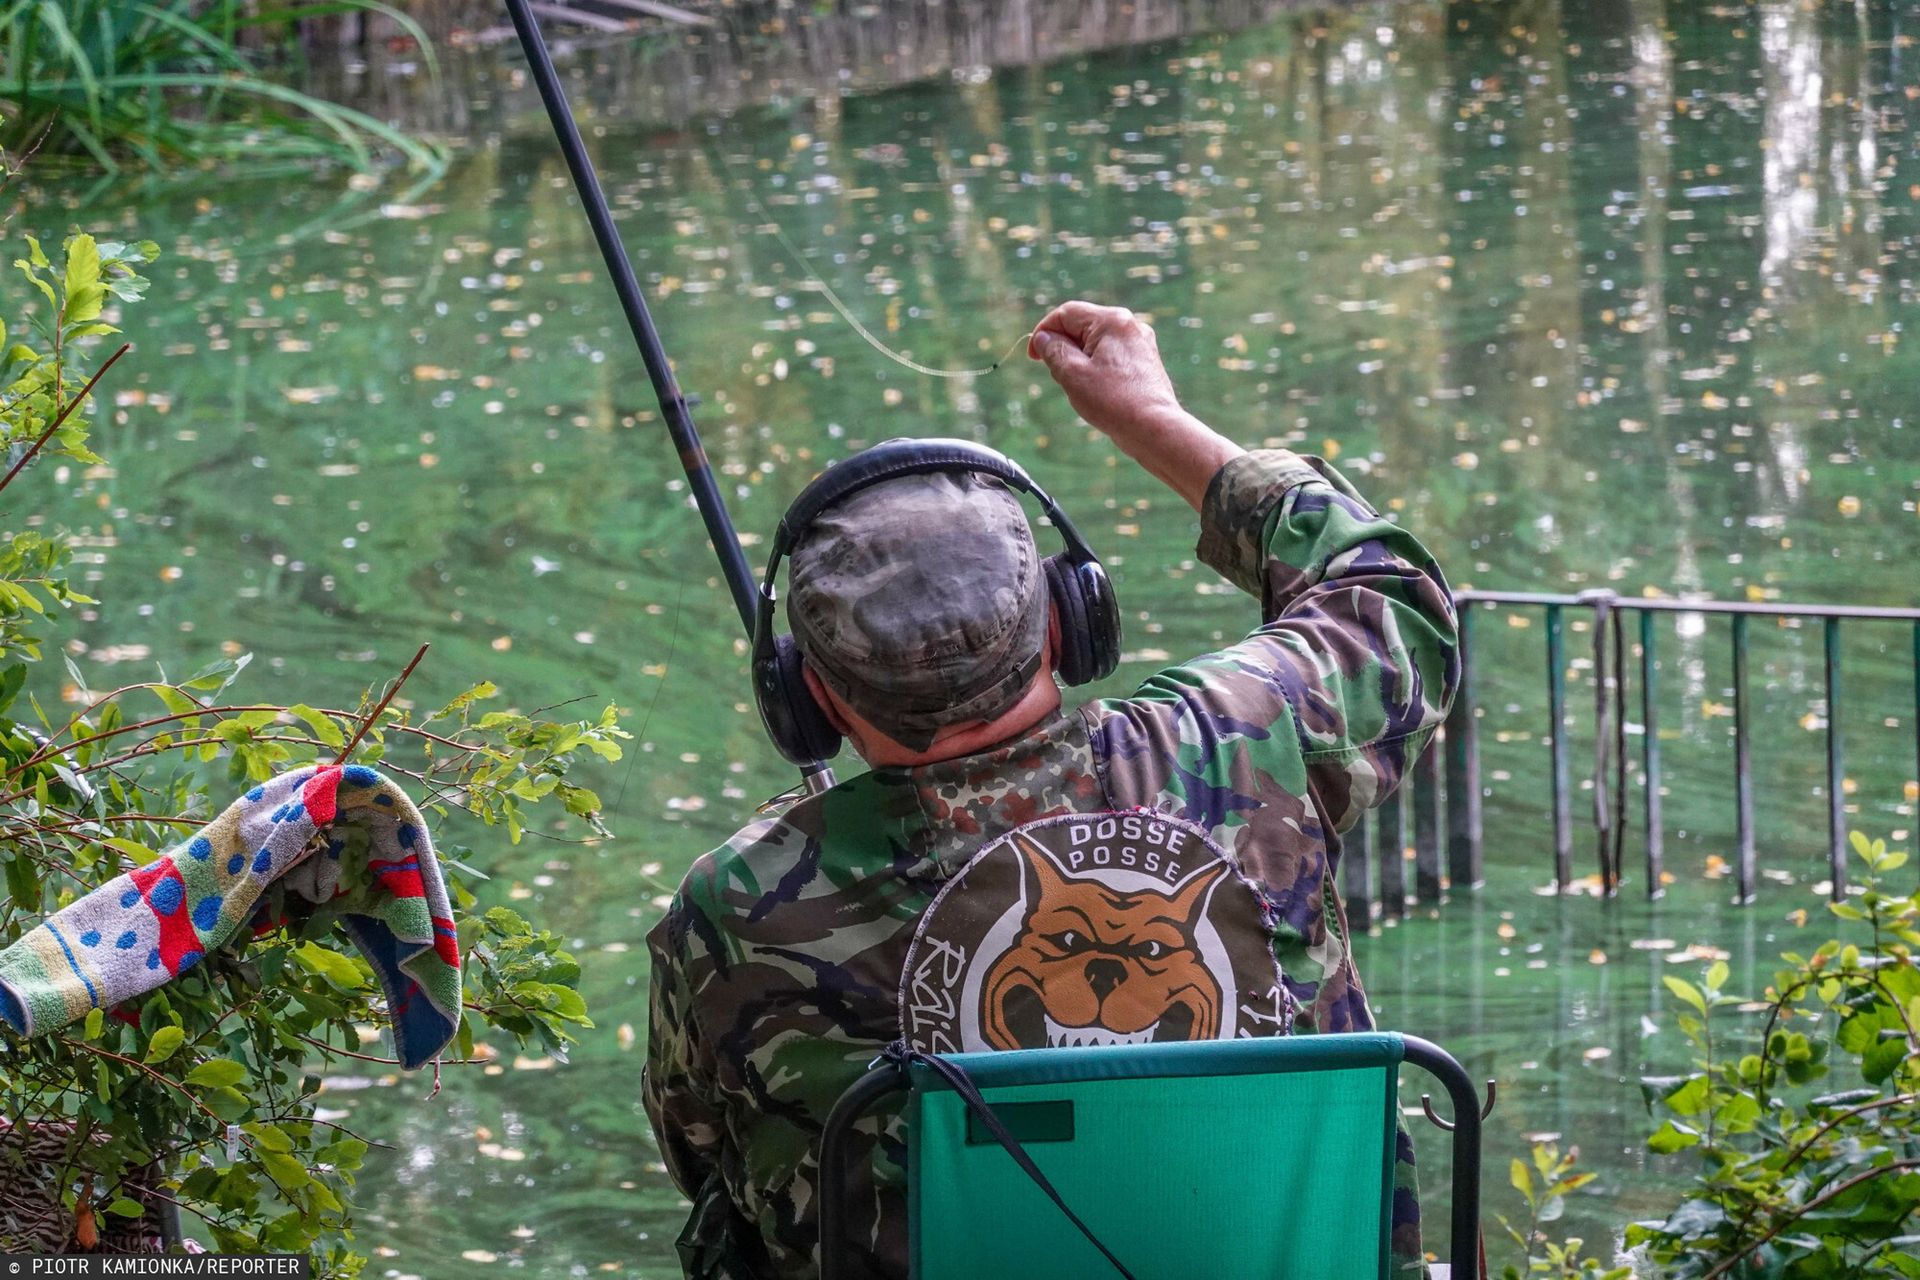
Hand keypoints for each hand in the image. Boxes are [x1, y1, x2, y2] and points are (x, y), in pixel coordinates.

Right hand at [1028, 301, 1184, 441]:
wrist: (1154, 428)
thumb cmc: (1114, 401)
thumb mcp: (1072, 373)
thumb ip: (1054, 350)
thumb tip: (1044, 337)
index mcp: (1112, 320)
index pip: (1066, 313)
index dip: (1044, 332)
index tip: (1033, 356)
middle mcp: (1130, 325)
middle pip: (1082, 326)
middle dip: (1063, 347)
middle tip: (1057, 375)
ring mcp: (1140, 343)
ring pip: (1096, 343)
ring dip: (1078, 360)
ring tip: (1079, 387)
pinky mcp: (1144, 361)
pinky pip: (1111, 355)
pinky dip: (1096, 367)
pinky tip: (1096, 391)